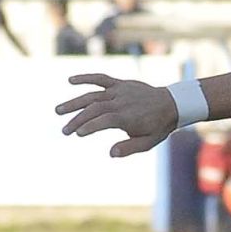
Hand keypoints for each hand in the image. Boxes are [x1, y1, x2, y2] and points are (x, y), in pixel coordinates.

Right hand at [54, 72, 178, 156]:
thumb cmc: (159, 126)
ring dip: (74, 102)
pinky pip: (100, 78)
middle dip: (77, 119)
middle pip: (93, 109)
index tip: (77, 133)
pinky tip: (70, 80)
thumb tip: (111, 153)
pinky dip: (85, 78)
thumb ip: (130, 147)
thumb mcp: (148, 142)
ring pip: (92, 95)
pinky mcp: (119, 84)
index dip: (89, 126)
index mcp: (126, 118)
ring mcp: (118, 92)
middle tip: (64, 130)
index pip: (102, 121)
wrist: (172, 104)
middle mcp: (120, 103)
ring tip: (58, 110)